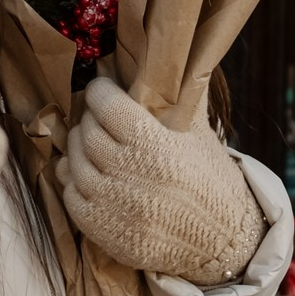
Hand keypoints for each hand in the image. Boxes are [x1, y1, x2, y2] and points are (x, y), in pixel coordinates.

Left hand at [57, 77, 266, 286]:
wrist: (223, 243)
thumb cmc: (211, 181)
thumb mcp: (200, 134)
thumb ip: (180, 96)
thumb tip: (179, 52)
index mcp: (157, 147)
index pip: (108, 106)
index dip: (100, 92)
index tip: (102, 90)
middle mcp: (132, 177)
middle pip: (87, 134)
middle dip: (89, 119)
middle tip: (98, 117)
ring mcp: (115, 207)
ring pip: (73, 163)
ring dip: (77, 148)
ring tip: (90, 142)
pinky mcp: (105, 233)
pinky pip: (71, 196)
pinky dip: (73, 180)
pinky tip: (87, 172)